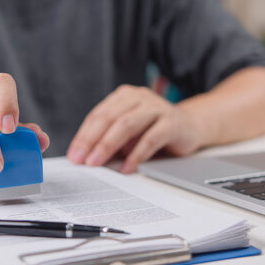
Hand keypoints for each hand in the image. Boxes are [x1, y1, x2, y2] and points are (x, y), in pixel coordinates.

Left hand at [67, 85, 202, 172]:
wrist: (191, 127)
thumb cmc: (155, 130)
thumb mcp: (129, 132)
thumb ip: (111, 139)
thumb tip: (85, 157)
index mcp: (125, 96)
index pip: (99, 114)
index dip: (84, 135)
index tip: (74, 155)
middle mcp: (140, 97)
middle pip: (110, 118)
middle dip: (92, 141)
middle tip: (82, 160)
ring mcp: (157, 108)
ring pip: (127, 125)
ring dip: (108, 146)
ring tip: (97, 163)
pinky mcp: (172, 122)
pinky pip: (150, 139)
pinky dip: (136, 155)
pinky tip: (127, 168)